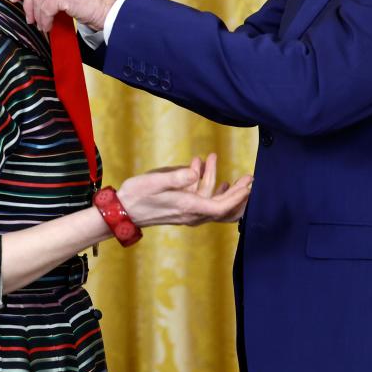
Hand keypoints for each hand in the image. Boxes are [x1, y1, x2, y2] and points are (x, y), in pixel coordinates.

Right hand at [117, 161, 252, 227]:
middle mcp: (191, 214)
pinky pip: (202, 201)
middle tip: (250, 177)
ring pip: (212, 202)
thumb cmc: (136, 196)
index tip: (248, 185)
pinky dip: (207, 186)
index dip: (236, 197)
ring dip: (216, 180)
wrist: (122, 212)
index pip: (220, 207)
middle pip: (222, 208)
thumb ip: (176, 177)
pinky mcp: (182, 209)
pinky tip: (204, 171)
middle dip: (238, 193)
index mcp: (187, 207)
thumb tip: (195, 172)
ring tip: (212, 157)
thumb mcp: (154, 182)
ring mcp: (187, 213)